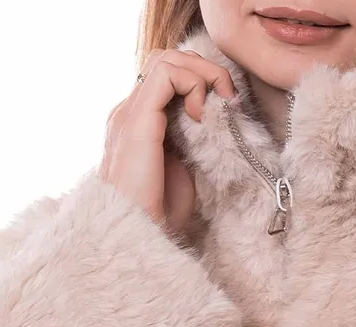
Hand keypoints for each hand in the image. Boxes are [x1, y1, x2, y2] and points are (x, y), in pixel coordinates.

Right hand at [99, 49, 237, 236]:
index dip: (199, 81)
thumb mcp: (179, 174)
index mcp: (135, 126)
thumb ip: (188, 143)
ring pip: (167, 59)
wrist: (134, 239)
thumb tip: (210, 122)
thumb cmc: (157, 219)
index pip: (165, 78)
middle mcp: (127, 114)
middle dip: (204, 70)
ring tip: (218, 103)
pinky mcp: (137, 121)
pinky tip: (202, 114)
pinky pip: (167, 73)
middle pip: (166, 60)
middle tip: (228, 100)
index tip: (225, 109)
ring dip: (202, 72)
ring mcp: (128, 114)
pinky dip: (194, 83)